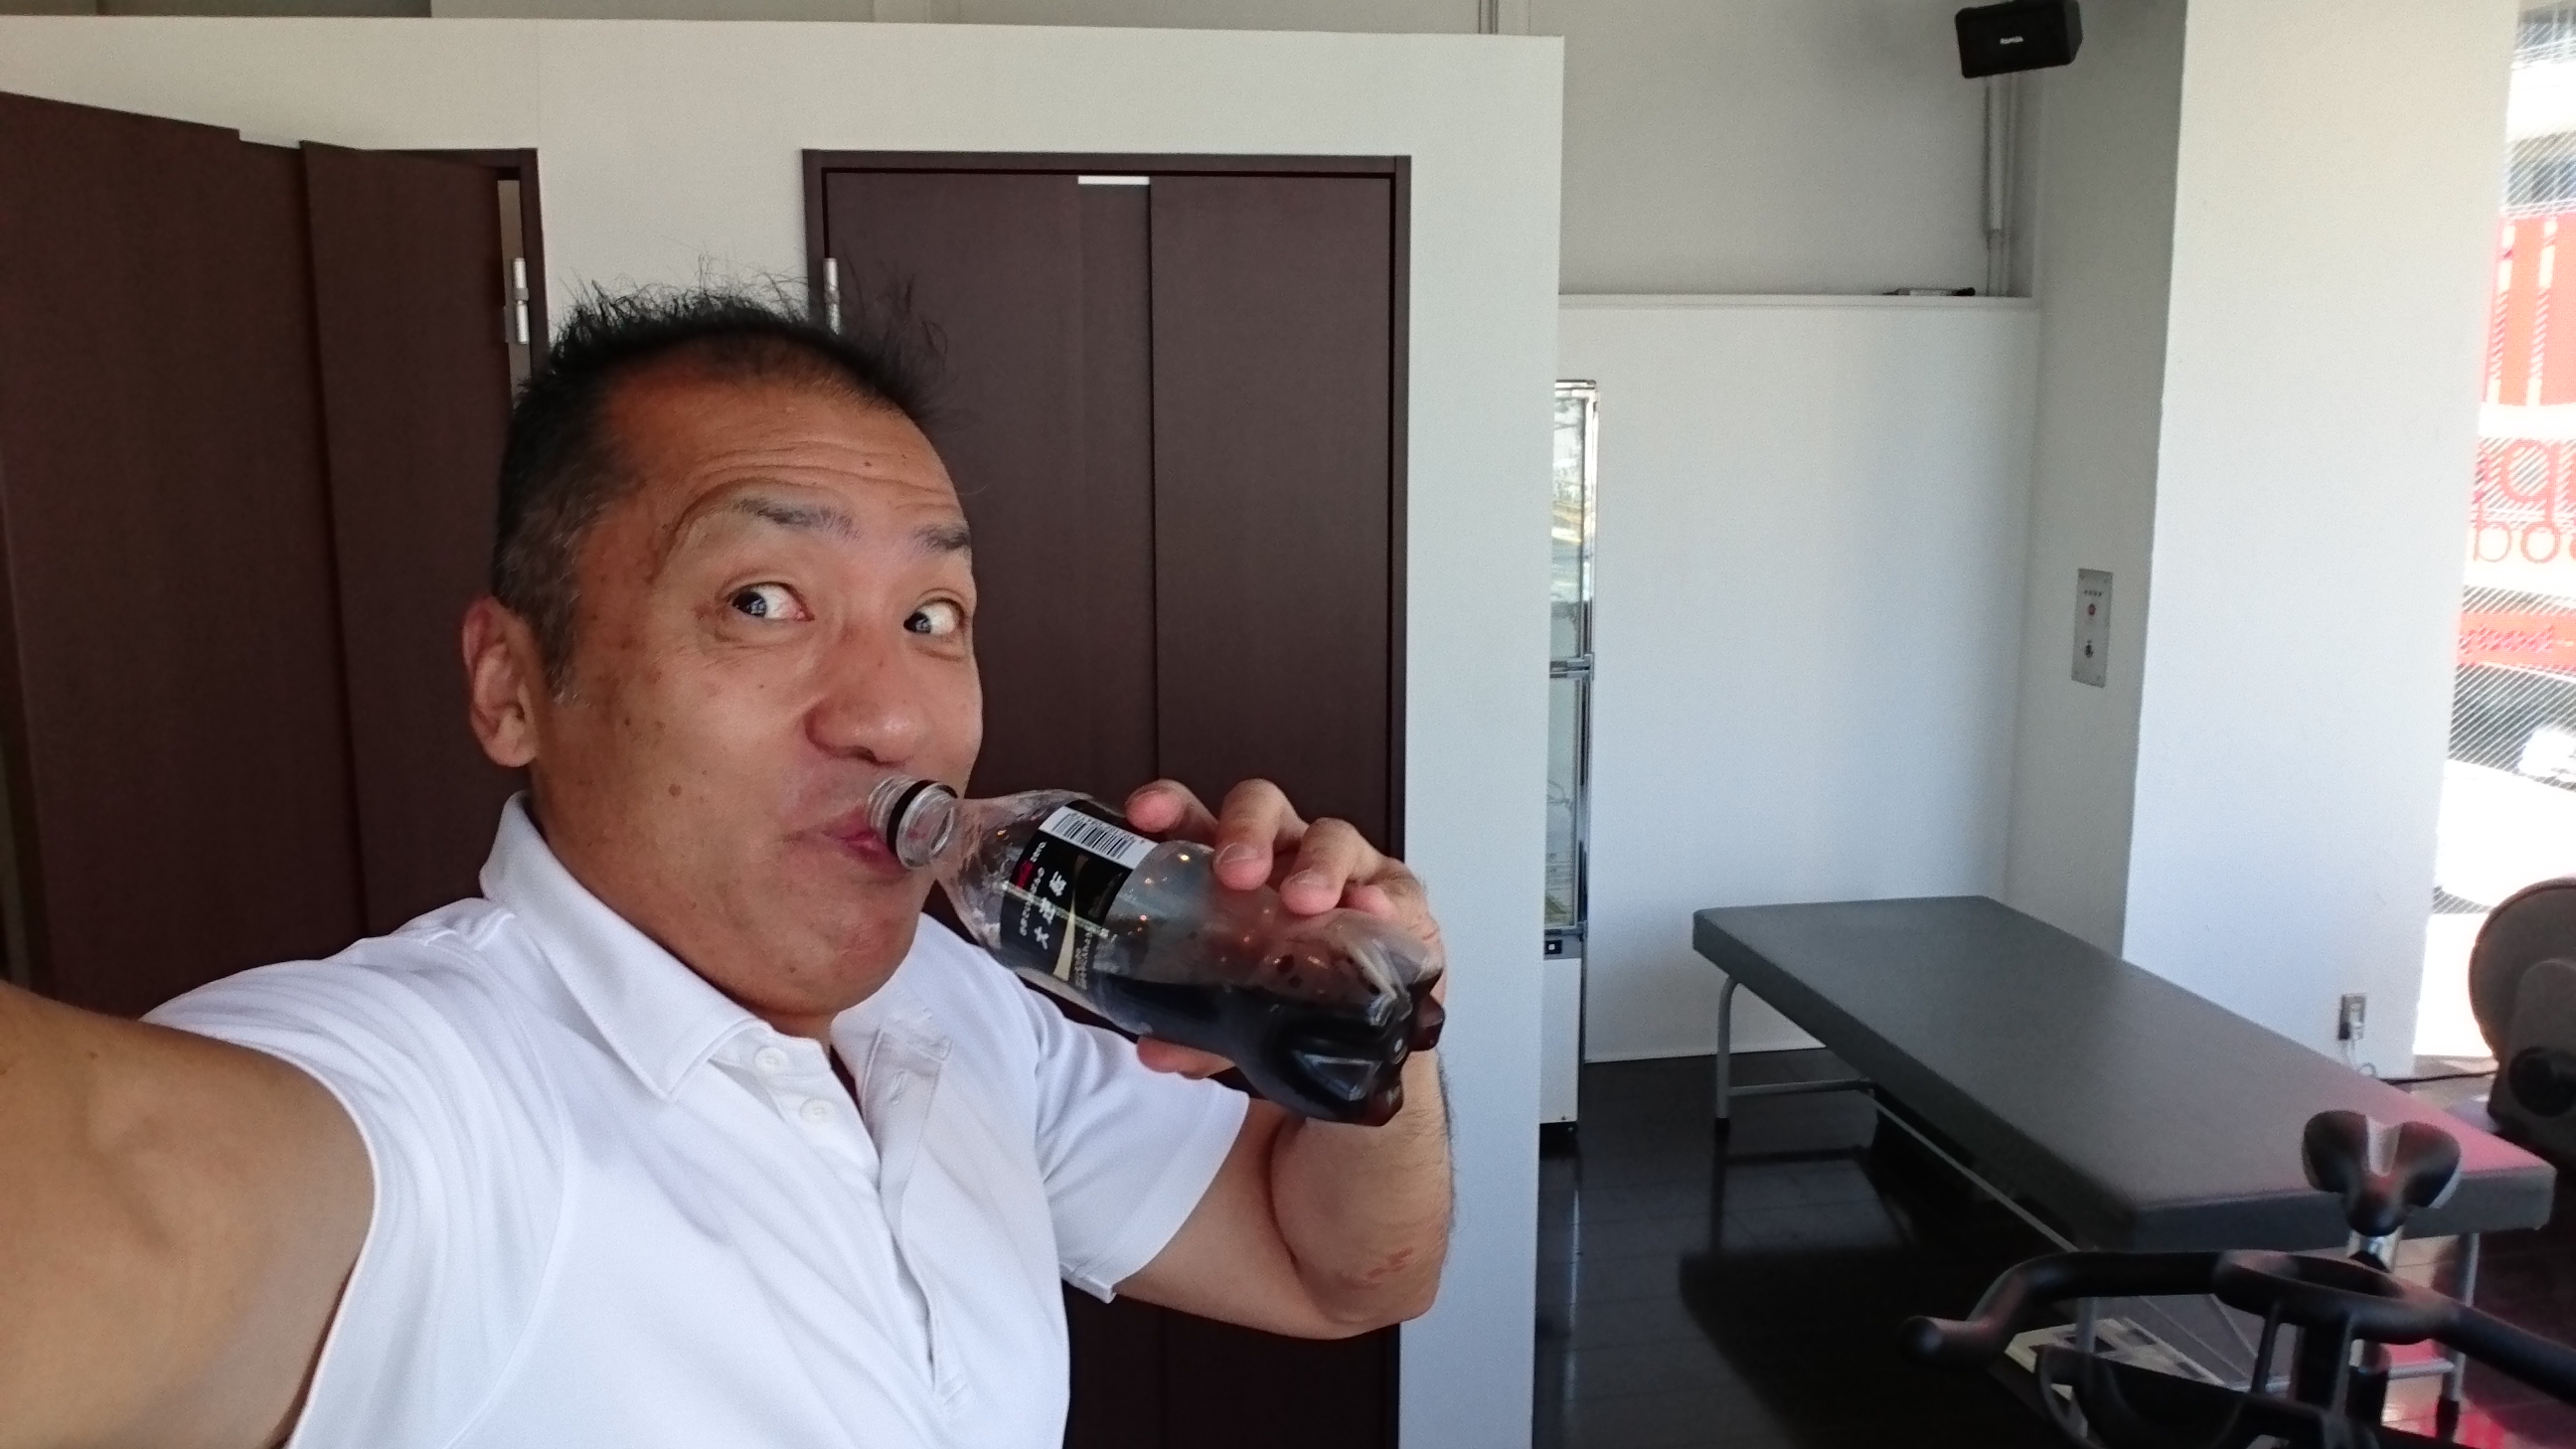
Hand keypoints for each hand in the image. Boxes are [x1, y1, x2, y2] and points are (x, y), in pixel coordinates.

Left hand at [1121, 778, 1444, 1078]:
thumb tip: (1156, 1050)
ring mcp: (1343, 869)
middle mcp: (1284, 855)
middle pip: (1261, 808)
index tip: (1145, 815)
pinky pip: (1392, 888)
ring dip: (1316, 865)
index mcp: (1230, 870)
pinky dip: (1381, 897)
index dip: (1168, 806)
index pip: (1192, 820)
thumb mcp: (1235, 1021)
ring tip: (1306, 901)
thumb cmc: (1288, 1000)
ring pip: (1330, 836)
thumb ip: (1197, 1032)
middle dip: (1246, 830)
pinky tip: (1372, 911)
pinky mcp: (1396, 896)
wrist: (1362, 1045)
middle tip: (1236, 874)